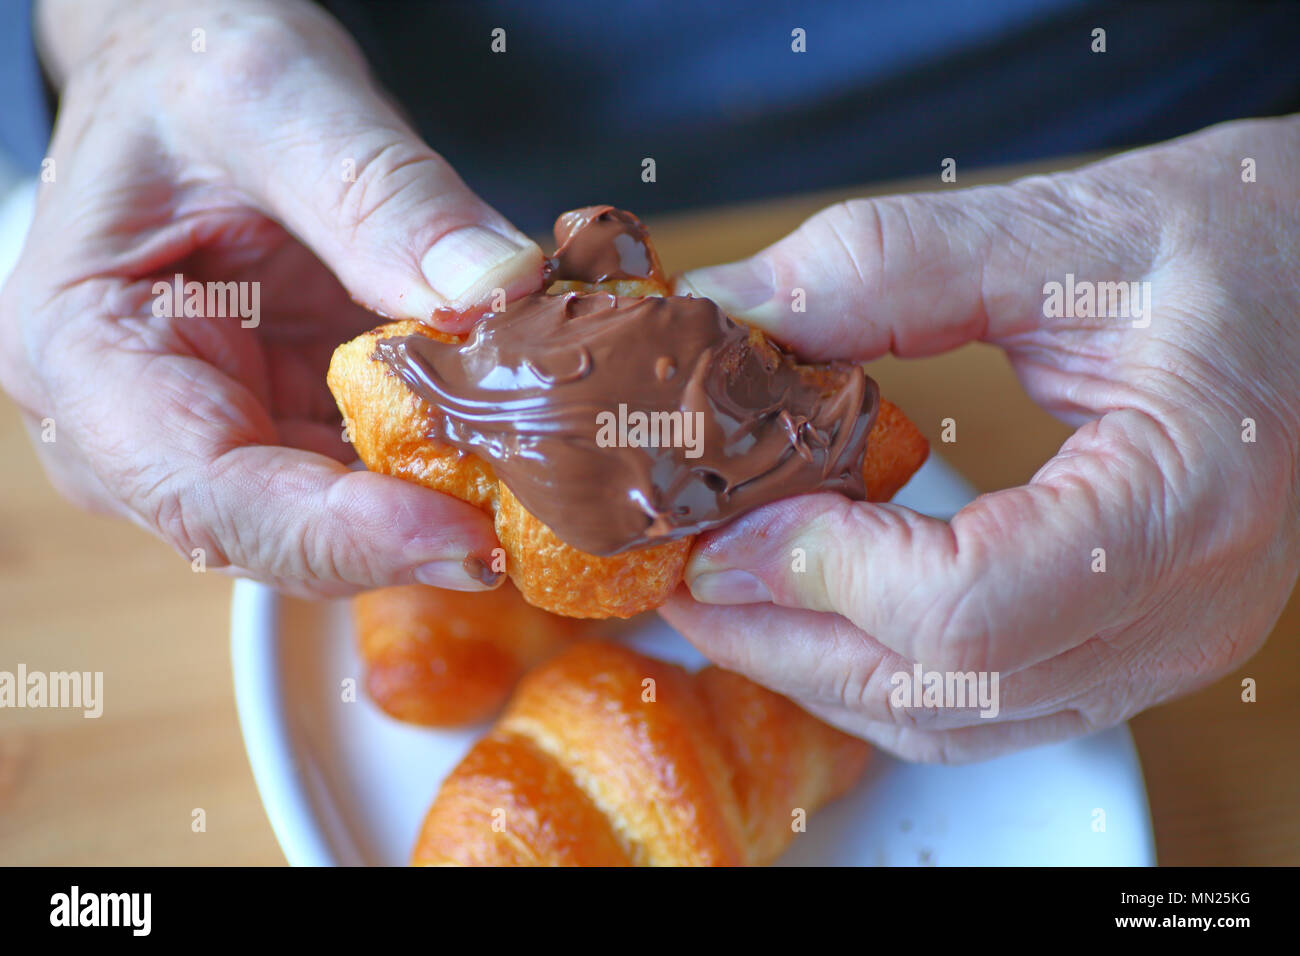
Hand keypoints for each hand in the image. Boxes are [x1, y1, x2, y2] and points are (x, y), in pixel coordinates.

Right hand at [0, 0, 542, 595]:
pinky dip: (443, 478)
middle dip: (406, 542)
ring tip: (545, 498)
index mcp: (86, 354)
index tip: (464, 534)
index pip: (205, 492)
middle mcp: (136, 431)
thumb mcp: (277, 95)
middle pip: (276, 538)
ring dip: (438, 519)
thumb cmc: (190, 75)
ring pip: (333, 532)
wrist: (185, 80)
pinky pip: (367, 487)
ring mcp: (215, 442)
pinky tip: (515, 453)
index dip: (338, 534)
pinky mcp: (284, 433)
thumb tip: (498, 289)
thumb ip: (380, 193)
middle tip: (537, 527)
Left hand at [664, 116, 1299, 760]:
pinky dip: (877, 665)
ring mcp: (1159, 646)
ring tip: (726, 594)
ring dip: (817, 666)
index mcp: (1184, 502)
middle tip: (684, 574)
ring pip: (952, 718)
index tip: (727, 521)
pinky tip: (815, 606)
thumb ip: (886, 271)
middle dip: (785, 639)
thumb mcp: (1065, 229)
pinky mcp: (1130, 642)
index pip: (970, 611)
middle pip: (943, 690)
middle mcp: (1181, 612)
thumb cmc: (1242, 247)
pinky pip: (981, 701)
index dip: (823, 576)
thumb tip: (731, 317)